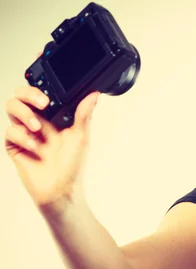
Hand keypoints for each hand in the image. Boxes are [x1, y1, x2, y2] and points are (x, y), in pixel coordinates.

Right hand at [5, 86, 99, 212]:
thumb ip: (84, 114)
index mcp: (55, 115)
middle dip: (29, 93)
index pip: (43, 89)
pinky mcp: (14, 144)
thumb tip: (94, 94)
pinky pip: (9, 130)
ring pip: (12, 107)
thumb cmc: (72, 166)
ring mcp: (24, 131)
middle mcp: (38, 119)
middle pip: (22, 93)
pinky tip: (35, 147)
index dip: (39, 75)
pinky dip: (22, 137)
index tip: (39, 58)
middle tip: (43, 103)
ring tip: (37, 128)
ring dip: (24, 114)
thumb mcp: (82, 137)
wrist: (60, 190)